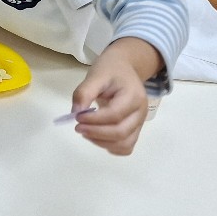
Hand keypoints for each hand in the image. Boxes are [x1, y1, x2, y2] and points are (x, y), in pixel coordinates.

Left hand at [70, 39, 161, 155]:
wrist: (124, 69)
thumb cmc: (110, 71)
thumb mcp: (95, 75)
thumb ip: (84, 92)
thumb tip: (75, 113)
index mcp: (133, 96)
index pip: (115, 115)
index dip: (94, 120)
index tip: (77, 117)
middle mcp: (140, 113)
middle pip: (121, 132)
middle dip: (96, 133)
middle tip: (78, 127)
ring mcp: (139, 123)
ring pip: (124, 144)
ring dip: (101, 142)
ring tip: (85, 132)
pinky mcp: (134, 130)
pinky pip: (126, 147)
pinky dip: (110, 146)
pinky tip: (96, 137)